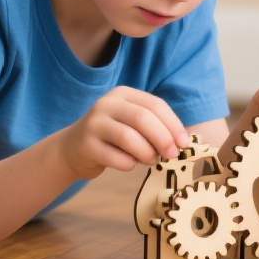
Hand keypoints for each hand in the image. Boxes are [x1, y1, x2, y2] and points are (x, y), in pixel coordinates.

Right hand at [58, 86, 190, 179]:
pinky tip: (129, 164)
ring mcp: (94, 123)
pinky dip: (129, 164)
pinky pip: (116, 158)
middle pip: (142, 118)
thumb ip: (154, 126)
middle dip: (163, 139)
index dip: (173, 125)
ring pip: (129, 137)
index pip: (155, 104)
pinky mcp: (86, 145)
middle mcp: (106, 104)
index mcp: (122, 94)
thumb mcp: (130, 122)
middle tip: (172, 155)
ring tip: (150, 160)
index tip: (184, 144)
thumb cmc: (112, 137)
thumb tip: (182, 143)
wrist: (73, 149)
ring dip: (147, 153)